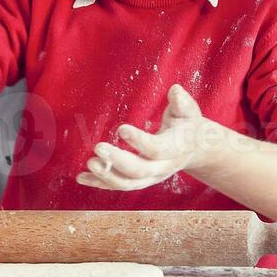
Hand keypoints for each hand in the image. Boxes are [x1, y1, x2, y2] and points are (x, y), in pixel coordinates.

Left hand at [77, 85, 212, 191]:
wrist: (194, 148)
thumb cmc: (187, 124)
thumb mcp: (188, 111)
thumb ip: (181, 102)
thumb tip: (175, 91)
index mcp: (174, 149)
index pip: (157, 149)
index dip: (139, 141)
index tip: (121, 128)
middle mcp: (162, 168)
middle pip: (140, 171)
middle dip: (118, 161)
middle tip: (98, 147)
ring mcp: (150, 177)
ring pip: (128, 183)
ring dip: (107, 175)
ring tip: (90, 162)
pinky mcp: (139, 181)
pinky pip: (118, 185)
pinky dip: (99, 183)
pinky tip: (81, 177)